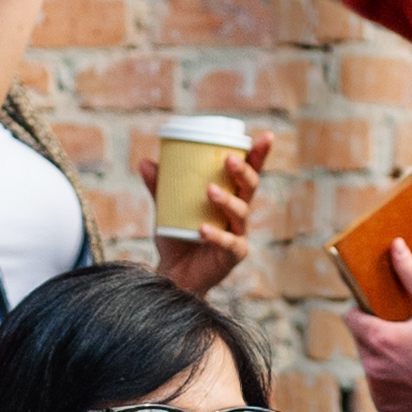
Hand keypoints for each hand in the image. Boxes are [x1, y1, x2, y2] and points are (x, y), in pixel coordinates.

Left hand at [144, 131, 274, 296]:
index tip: (266, 135)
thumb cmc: (178, 237)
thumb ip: (160, 187)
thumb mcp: (167, 209)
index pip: (249, 172)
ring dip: (227, 200)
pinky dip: (216, 235)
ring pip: (241, 213)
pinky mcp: (233, 256)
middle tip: (229, 160)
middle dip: (244, 172)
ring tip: (209, 191)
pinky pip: (228, 243)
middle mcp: (239, 214)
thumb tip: (145, 162)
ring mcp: (239, 235)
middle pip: (251, 188)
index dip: (259, 154)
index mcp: (231, 197)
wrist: (174, 275)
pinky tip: (203, 229)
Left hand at [341, 239, 411, 411]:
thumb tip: (395, 246)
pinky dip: (392, 381)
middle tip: (407, 334)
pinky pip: (380, 387)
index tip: (381, 312)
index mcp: (380, 338)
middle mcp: (372, 366)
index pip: (350, 317)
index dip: (364, 311)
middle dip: (377, 335)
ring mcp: (378, 389)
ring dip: (384, 359)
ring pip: (370, 364)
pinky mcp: (386, 406)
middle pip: (361, 341)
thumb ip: (411, 275)